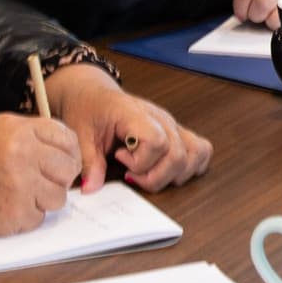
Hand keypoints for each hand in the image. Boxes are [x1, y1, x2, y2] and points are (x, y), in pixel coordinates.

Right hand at [0, 110, 81, 240]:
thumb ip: (28, 135)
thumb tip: (62, 147)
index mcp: (18, 130)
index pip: (66, 138)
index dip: (68, 152)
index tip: (63, 160)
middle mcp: (24, 155)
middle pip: (68, 169)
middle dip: (58, 177)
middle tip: (41, 182)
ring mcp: (22, 186)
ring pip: (59, 197)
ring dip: (44, 199)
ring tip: (19, 195)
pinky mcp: (16, 214)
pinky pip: (40, 217)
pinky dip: (27, 216)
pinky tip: (6, 207)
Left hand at [47, 62, 213, 190]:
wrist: (94, 93)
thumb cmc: (89, 109)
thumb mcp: (80, 134)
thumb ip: (89, 162)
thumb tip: (91, 189)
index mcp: (136, 114)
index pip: (157, 141)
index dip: (140, 162)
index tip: (119, 159)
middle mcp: (161, 118)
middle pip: (178, 155)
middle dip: (155, 177)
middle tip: (130, 174)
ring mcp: (172, 125)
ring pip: (194, 154)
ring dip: (173, 174)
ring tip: (148, 173)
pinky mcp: (176, 132)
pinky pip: (201, 149)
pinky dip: (191, 166)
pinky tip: (167, 169)